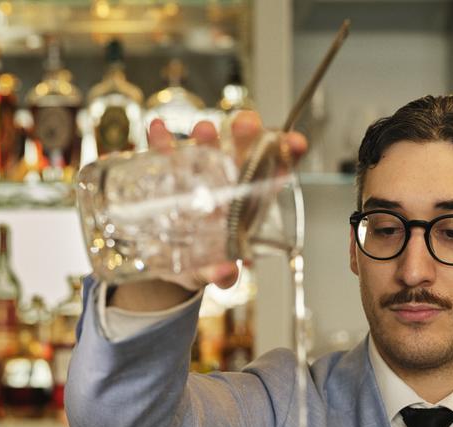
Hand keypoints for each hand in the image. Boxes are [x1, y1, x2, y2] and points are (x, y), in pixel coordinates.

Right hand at [111, 112, 307, 308]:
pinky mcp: (166, 173)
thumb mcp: (209, 272)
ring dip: (206, 135)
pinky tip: (157, 128)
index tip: (295, 143)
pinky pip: (164, 153)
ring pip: (206, 147)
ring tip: (202, 130)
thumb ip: (219, 274)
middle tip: (246, 125)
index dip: (288, 154)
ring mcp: (197, 174)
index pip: (274, 172)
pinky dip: (161, 139)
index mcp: (246, 203)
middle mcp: (225, 181)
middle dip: (247, 135)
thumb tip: (225, 272)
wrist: (166, 264)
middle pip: (242, 150)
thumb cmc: (199, 264)